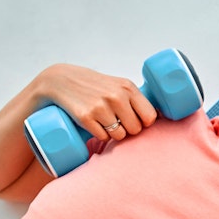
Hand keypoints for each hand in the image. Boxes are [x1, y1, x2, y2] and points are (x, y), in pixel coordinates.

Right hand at [39, 63, 158, 141]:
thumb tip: (158, 118)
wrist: (59, 80)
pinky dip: (99, 135)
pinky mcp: (85, 117)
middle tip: (116, 121)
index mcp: (128, 87)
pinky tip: (92, 124)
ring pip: (120, 136)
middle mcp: (116, 96)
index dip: (143, 122)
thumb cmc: (94, 86)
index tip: (134, 120)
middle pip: (135, 129)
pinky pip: (103, 137)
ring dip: (113, 134)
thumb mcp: (117, 85)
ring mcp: (100, 107)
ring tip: (103, 122)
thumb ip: (135, 99)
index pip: (150, 117)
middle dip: (127, 129)